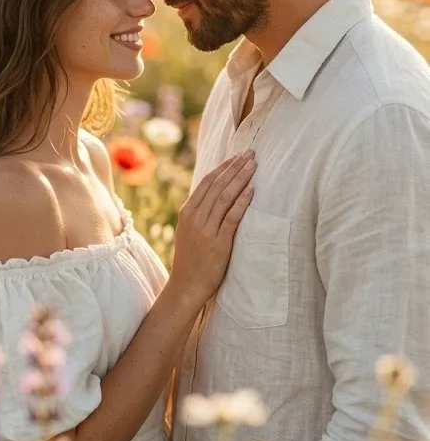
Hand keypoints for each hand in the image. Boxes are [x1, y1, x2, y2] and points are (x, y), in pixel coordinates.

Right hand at [169, 152, 255, 310]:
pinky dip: (242, 202)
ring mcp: (206, 230)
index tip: (236, 156)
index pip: (206, 183)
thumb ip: (199, 213)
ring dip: (241, 179)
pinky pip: (232, 218)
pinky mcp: (218, 243)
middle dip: (235, 167)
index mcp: (187, 212)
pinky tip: (252, 190)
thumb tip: (214, 196)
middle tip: (250, 153)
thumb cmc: (191, 259)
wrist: (186, 286)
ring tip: (254, 165)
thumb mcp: (189, 232)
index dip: (223, 168)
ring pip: (225, 197)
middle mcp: (195, 218)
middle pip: (218, 185)